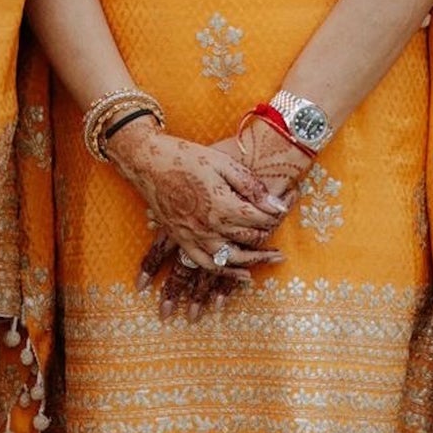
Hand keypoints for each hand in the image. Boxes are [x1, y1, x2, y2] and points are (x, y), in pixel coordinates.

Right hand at [109, 128, 285, 301]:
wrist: (148, 162)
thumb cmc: (187, 157)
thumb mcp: (222, 162)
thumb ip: (250, 185)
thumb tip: (277, 204)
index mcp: (222, 205)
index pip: (258, 219)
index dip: (274, 215)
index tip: (284, 210)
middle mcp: (209, 226)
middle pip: (248, 240)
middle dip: (268, 239)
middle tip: (282, 243)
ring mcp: (194, 236)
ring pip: (230, 259)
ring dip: (253, 262)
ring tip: (270, 261)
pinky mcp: (182, 240)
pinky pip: (206, 264)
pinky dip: (226, 273)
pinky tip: (241, 274)